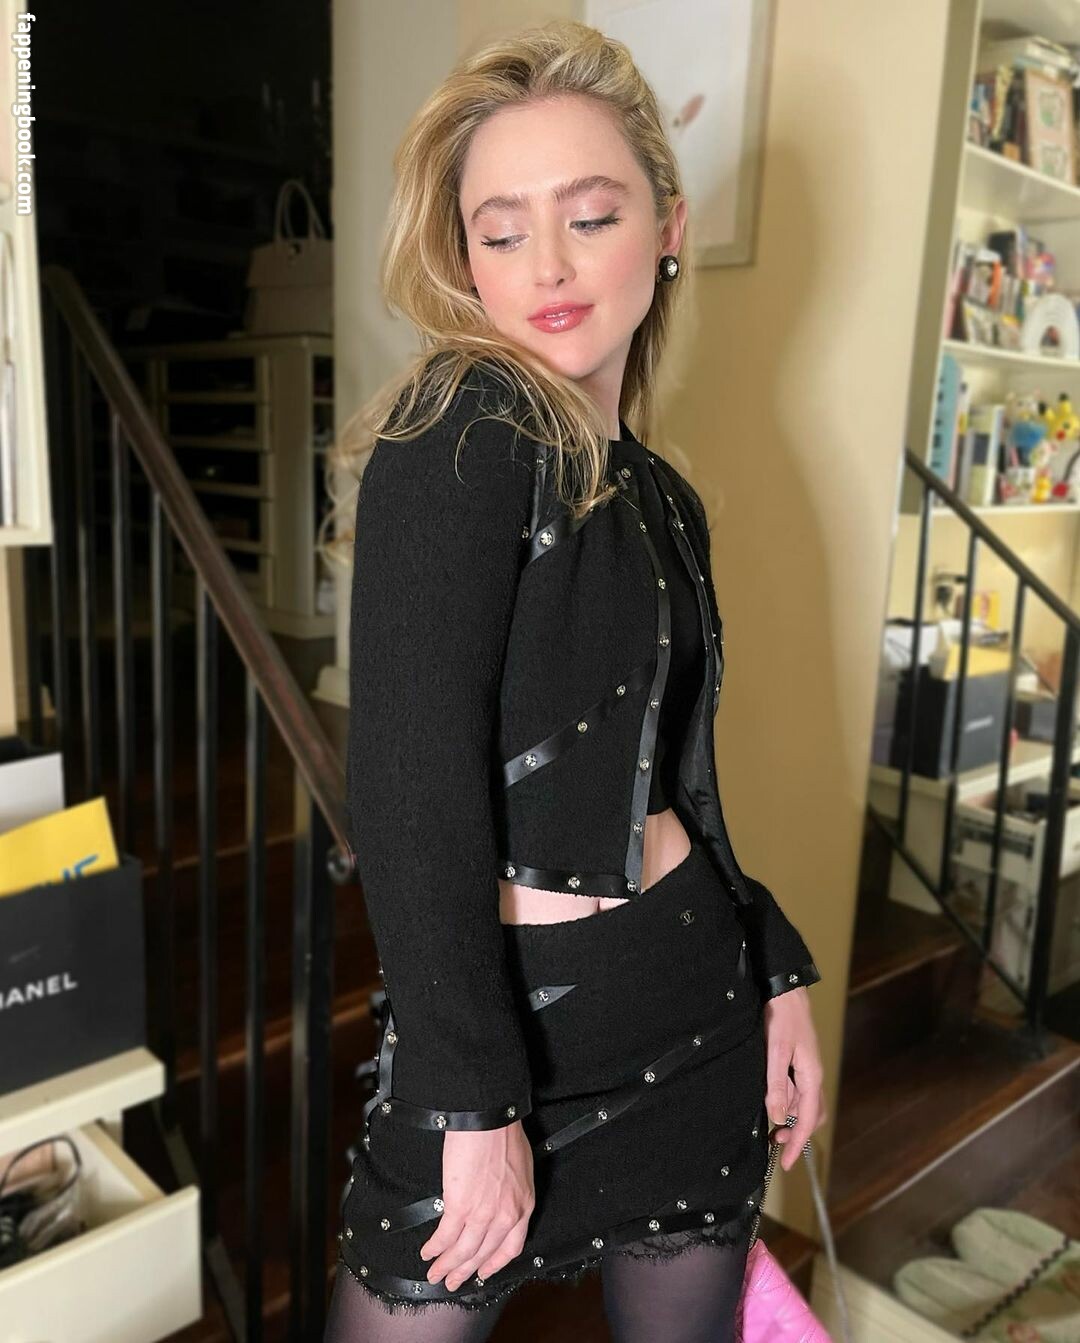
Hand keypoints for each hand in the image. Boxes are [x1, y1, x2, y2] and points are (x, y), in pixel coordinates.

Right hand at [420, 1121, 534, 1291]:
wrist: (489, 1119)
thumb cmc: (504, 1132)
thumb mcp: (519, 1167)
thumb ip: (510, 1190)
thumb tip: (496, 1198)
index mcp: (523, 1205)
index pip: (511, 1247)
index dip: (495, 1264)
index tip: (483, 1272)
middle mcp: (506, 1215)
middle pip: (483, 1254)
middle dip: (466, 1272)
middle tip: (453, 1282)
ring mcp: (483, 1213)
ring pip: (463, 1252)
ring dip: (447, 1265)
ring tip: (435, 1273)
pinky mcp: (460, 1205)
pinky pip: (446, 1236)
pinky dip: (435, 1247)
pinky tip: (428, 1251)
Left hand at [763, 987, 826, 1171]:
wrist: (786, 990)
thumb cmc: (783, 1017)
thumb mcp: (776, 1052)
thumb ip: (777, 1084)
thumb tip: (778, 1116)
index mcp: (811, 1077)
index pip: (808, 1120)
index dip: (797, 1144)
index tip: (786, 1162)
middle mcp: (812, 1076)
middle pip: (811, 1116)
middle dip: (796, 1133)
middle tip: (774, 1143)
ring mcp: (805, 1069)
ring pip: (802, 1103)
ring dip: (789, 1117)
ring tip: (768, 1125)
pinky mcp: (796, 1062)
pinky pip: (795, 1089)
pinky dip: (785, 1101)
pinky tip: (770, 1099)